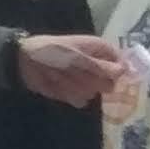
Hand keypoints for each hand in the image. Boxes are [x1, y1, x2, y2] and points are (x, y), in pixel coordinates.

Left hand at [14, 33, 128, 106]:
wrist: (26, 62)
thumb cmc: (52, 51)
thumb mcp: (76, 56)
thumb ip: (100, 66)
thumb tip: (124, 71)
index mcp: (98, 49)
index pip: (119, 61)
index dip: (120, 70)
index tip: (116, 79)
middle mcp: (94, 65)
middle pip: (109, 81)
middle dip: (93, 81)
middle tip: (78, 73)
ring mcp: (85, 79)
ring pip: (94, 92)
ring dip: (77, 86)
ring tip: (62, 76)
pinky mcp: (74, 92)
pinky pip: (81, 100)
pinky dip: (70, 95)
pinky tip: (59, 86)